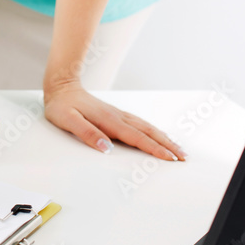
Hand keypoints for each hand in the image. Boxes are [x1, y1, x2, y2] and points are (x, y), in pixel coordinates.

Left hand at [43, 81, 186, 160]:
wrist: (61, 86)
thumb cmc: (62, 106)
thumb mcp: (68, 121)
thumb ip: (87, 133)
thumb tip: (107, 148)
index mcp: (108, 120)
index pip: (136, 137)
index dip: (154, 149)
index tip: (170, 158)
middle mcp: (117, 116)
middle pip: (147, 132)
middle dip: (166, 144)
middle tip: (184, 157)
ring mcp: (118, 114)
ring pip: (145, 126)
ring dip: (163, 137)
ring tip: (178, 148)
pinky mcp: (116, 114)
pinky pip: (139, 123)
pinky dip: (153, 131)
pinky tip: (158, 135)